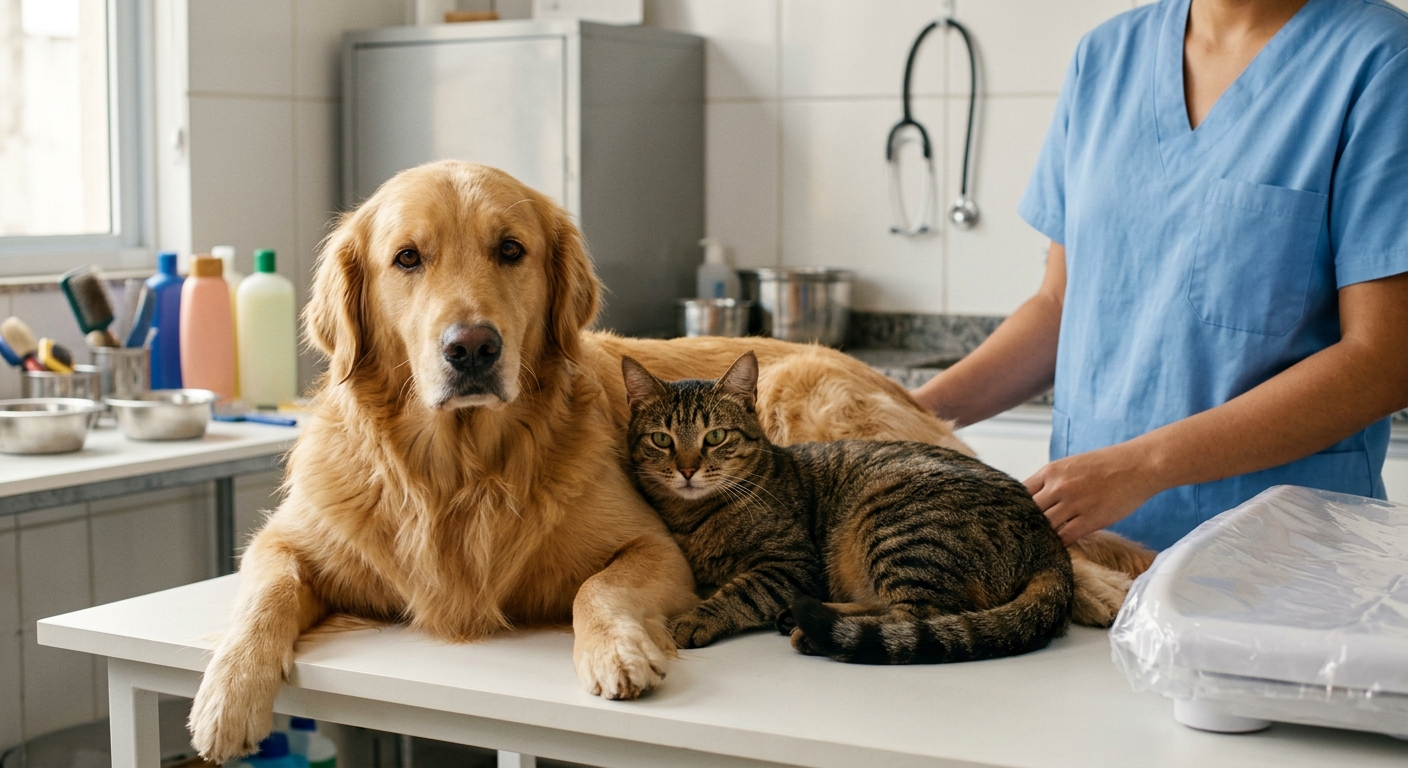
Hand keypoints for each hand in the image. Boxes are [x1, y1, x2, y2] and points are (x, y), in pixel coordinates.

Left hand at [1024, 443, 1163, 545]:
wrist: (1139, 465)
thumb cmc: (1107, 465)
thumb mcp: (1071, 465)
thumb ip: (1052, 482)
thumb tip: (1035, 500)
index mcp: (1050, 471)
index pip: (1019, 494)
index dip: (1015, 508)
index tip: (1013, 519)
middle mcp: (1058, 487)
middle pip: (1029, 513)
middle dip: (1024, 525)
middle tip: (1020, 538)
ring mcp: (1073, 504)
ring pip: (1045, 527)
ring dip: (1041, 537)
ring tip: (1035, 547)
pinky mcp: (1090, 519)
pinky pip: (1065, 538)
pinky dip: (1058, 545)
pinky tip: (1056, 550)